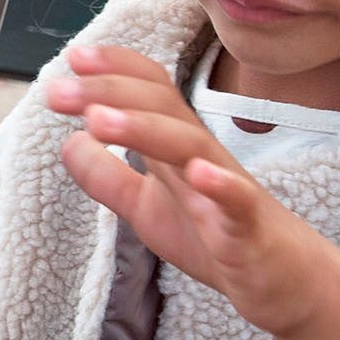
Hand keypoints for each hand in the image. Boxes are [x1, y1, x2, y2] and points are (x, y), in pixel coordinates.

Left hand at [44, 45, 337, 336]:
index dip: (114, 70)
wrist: (282, 280)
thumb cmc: (215, 235)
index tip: (72, 59)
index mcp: (176, 146)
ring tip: (98, 120)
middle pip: (160, 107)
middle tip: (58, 89)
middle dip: (109, 92)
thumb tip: (68, 141)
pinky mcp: (247, 226)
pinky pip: (237, 201)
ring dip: (143, 129)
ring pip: (190, 145)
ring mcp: (227, 188)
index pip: (149, 92)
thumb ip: (107, 178)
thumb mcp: (144, 208)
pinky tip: (198, 173)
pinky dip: (220, 184)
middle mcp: (202, 155)